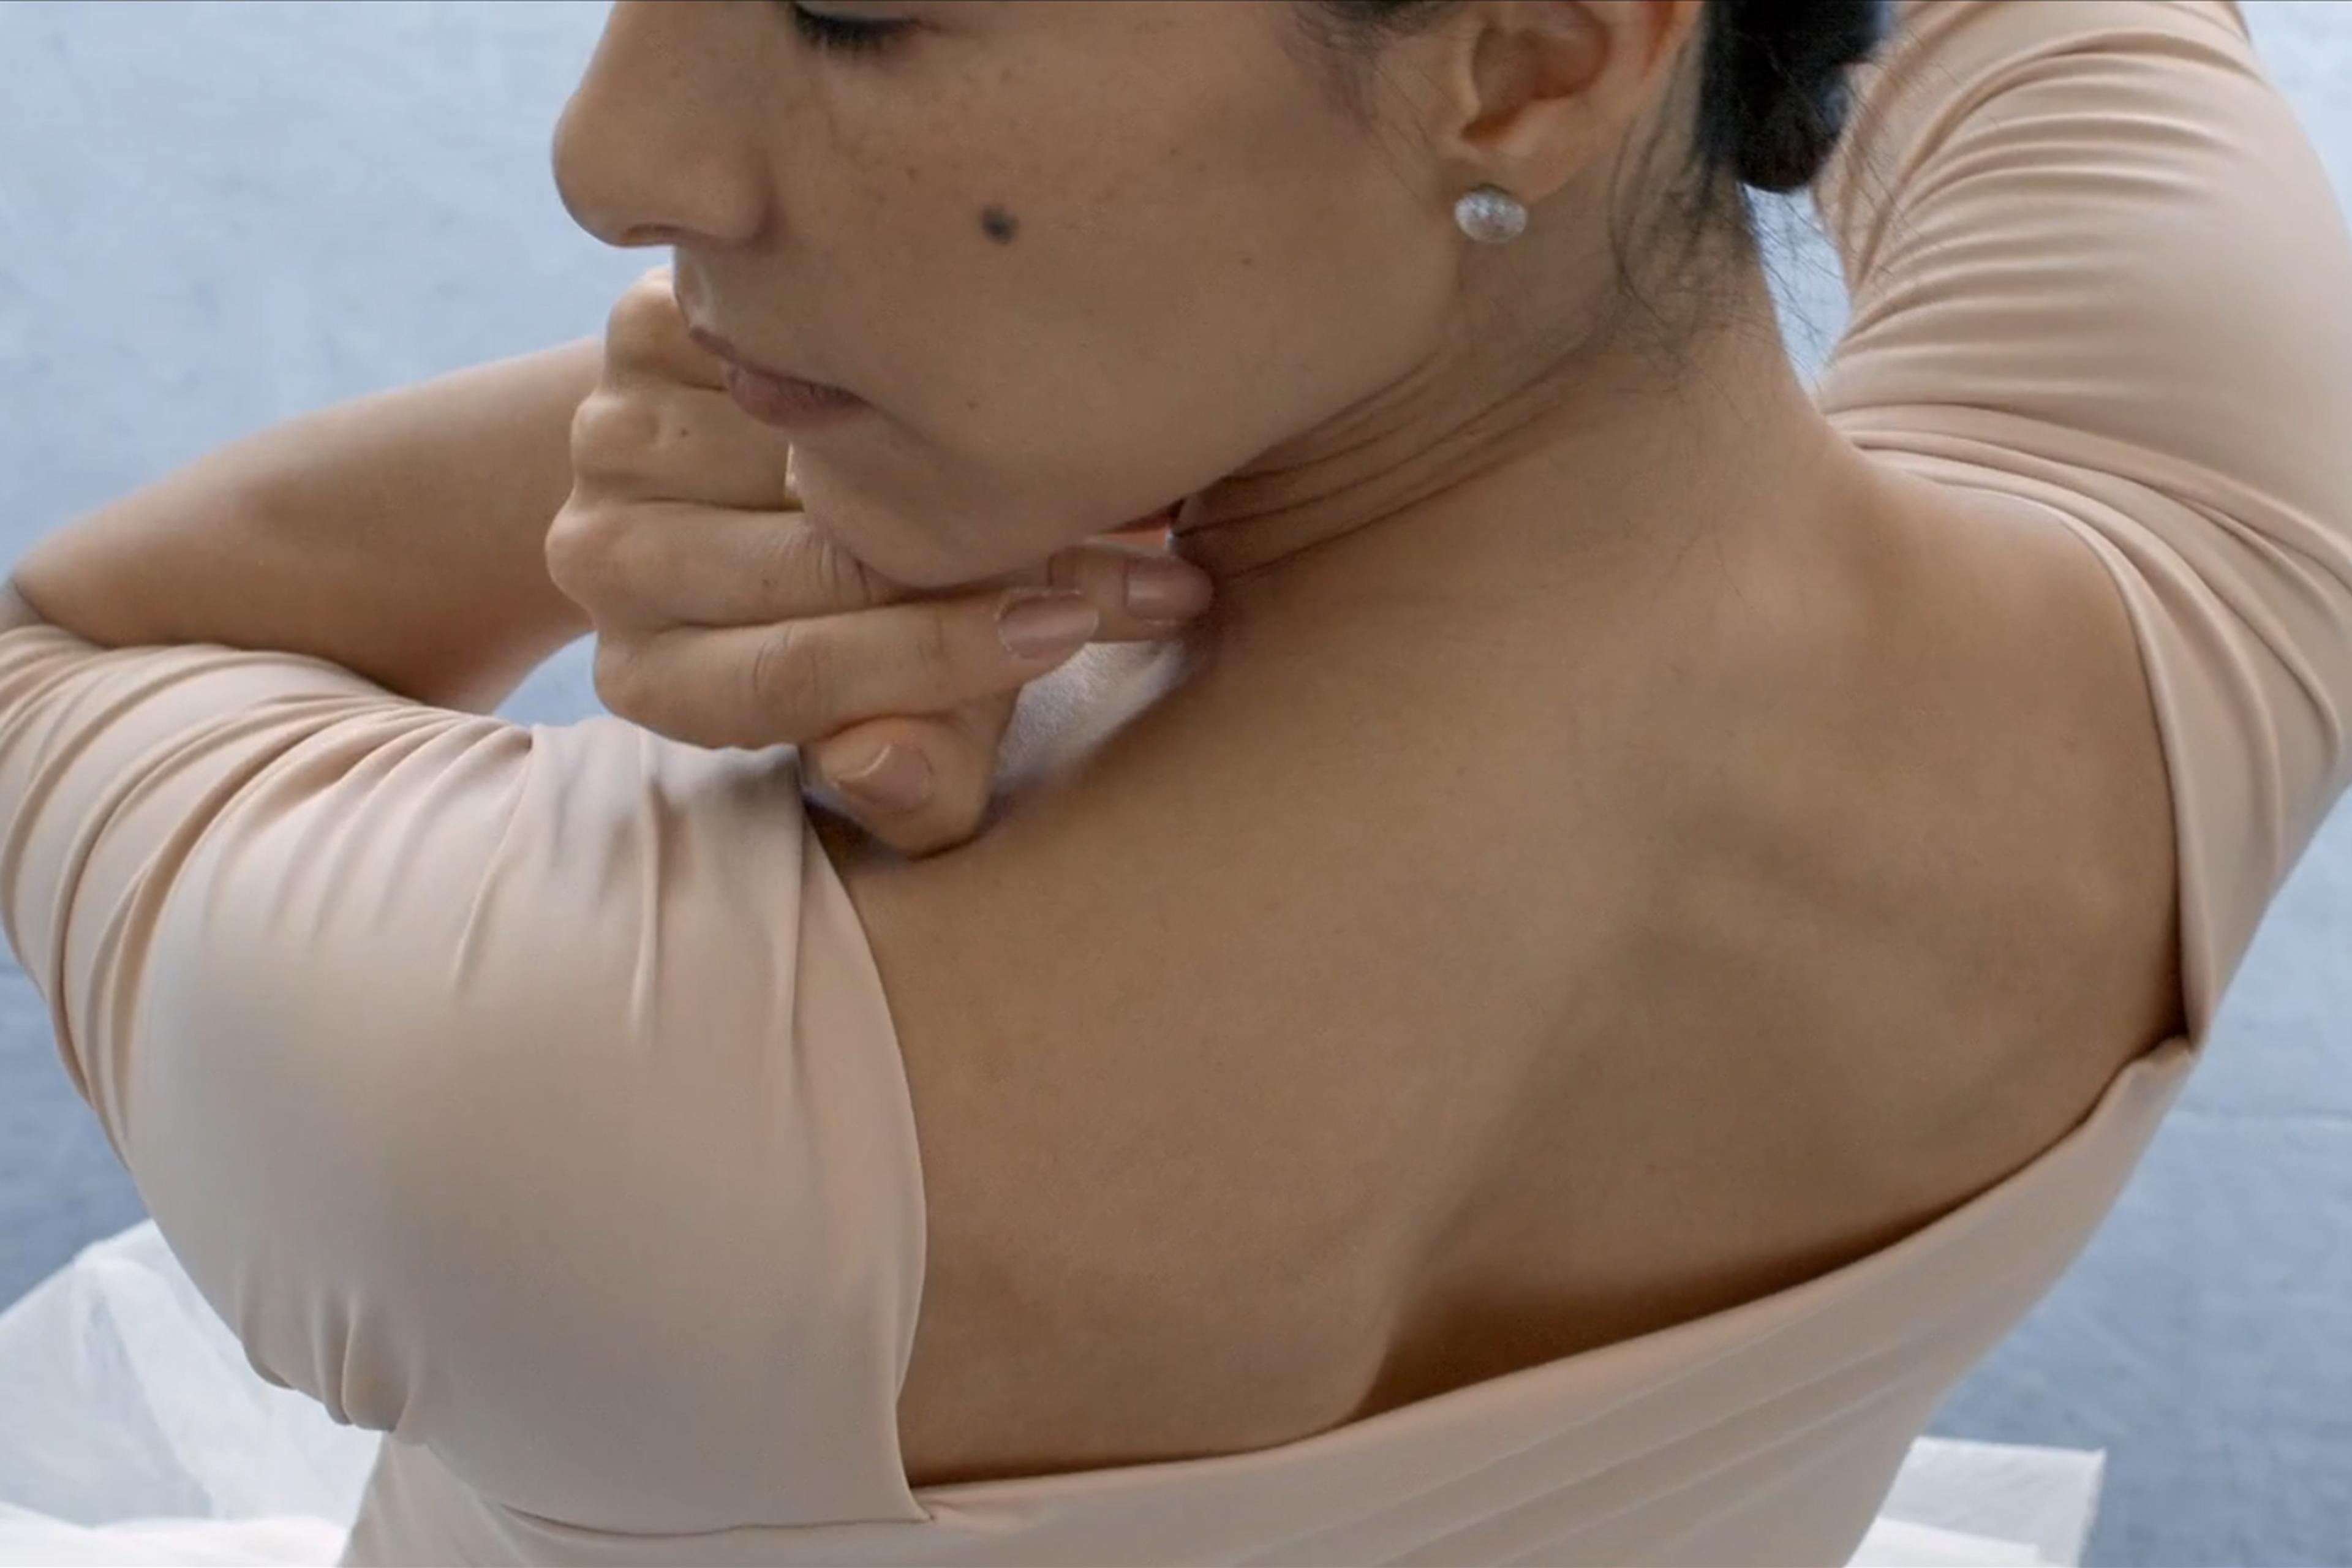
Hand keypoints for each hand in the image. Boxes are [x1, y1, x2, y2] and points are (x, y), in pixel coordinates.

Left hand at [545, 267, 1213, 856]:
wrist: (793, 483)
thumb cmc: (883, 638)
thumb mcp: (920, 730)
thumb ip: (917, 786)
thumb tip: (878, 767)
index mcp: (652, 681)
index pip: (794, 675)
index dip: (948, 657)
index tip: (1076, 629)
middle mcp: (601, 564)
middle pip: (817, 558)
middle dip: (1001, 559)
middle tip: (1152, 563)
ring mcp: (609, 439)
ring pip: (826, 447)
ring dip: (972, 454)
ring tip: (1102, 476)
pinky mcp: (644, 332)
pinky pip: (798, 336)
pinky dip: (908, 357)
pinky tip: (992, 385)